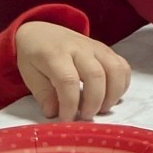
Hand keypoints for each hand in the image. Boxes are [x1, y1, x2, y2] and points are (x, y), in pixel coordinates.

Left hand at [15, 21, 130, 120]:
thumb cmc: (34, 56)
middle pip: (96, 75)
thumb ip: (43, 94)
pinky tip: (111, 97)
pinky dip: (122, 84)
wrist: (42, 32)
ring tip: (101, 109)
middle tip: (86, 117)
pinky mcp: (107, 50)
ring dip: (112, 94)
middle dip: (94, 102)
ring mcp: (96, 47)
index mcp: (56, 55)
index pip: (68, 80)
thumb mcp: (30, 75)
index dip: (70, 104)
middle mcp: (80, 48)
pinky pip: (123, 66)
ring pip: (115, 69)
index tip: (66, 120)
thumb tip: (54, 113)